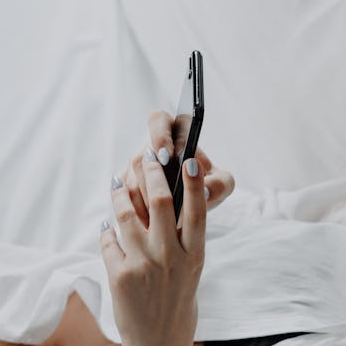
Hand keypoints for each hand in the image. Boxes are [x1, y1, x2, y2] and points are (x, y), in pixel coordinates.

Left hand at [99, 150, 207, 345]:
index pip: (197, 212)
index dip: (193, 184)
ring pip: (127, 215)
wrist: (158, 345)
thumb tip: (164, 206)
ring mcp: (144, 266)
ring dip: (120, 194)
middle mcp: (171, 258)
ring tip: (117, 183)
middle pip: (161, 203)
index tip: (188, 160)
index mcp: (194, 257)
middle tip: (146, 155)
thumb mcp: (190, 273)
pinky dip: (107, 230)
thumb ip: (181, 243)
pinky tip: (107, 225)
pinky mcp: (119, 276)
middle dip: (152, 173)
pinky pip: (109, 241)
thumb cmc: (177, 305)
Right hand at [121, 111, 235, 227]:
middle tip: (164, 198)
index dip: (159, 136)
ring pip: (130, 179)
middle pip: (142, 156)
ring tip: (159, 219)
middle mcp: (152, 146)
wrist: (195, 206)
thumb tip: (203, 190)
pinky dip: (136, 211)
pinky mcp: (125, 184)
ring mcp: (136, 166)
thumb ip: (219, 184)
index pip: (159, 121)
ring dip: (144, 199)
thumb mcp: (222, 185)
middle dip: (151, 179)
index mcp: (176, 133)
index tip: (167, 157)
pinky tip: (149, 224)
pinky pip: (123, 196)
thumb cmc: (209, 187)